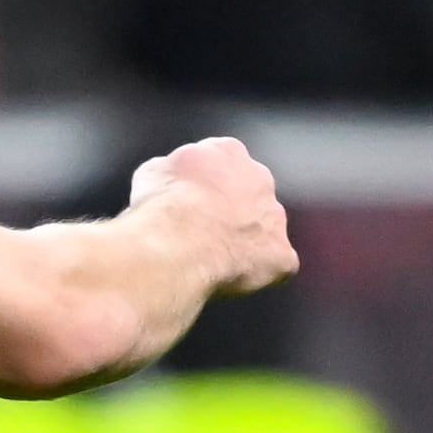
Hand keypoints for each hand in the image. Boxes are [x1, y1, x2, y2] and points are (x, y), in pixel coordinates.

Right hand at [131, 135, 297, 297]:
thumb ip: (170, 174)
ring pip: (261, 232)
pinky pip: (272, 266)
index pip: (219, 163)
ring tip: (205, 260)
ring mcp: (274, 218)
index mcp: (227, 152)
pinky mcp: (281, 255)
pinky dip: (252, 274)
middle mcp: (260, 179)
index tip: (181, 201)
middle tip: (196, 233)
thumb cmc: (161, 205)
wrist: (179, 240)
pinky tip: (224, 280)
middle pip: (247, 196)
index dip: (199, 186)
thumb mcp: (151, 173)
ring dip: (240, 243)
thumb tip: (169, 186)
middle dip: (227, 213)